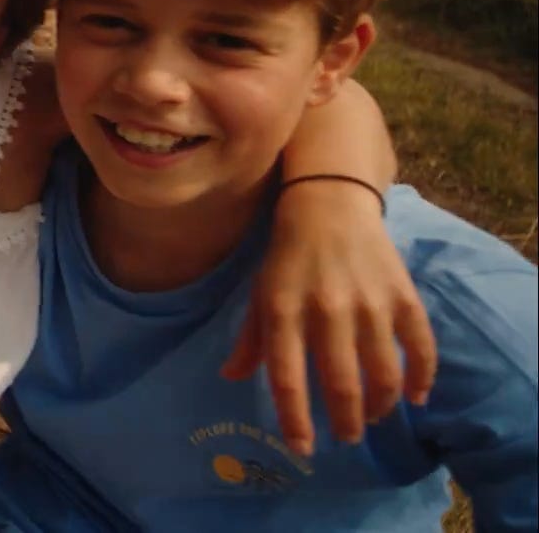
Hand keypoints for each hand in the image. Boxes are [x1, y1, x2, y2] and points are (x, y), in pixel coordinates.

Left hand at [223, 181, 435, 455]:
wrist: (329, 205)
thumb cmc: (287, 257)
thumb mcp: (260, 294)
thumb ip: (251, 339)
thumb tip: (231, 378)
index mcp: (283, 311)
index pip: (287, 379)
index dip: (295, 420)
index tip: (304, 448)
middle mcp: (327, 310)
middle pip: (341, 383)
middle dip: (345, 421)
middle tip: (346, 437)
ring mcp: (369, 303)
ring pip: (383, 373)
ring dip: (380, 406)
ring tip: (372, 417)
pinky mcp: (402, 295)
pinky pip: (420, 346)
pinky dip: (422, 378)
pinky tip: (415, 397)